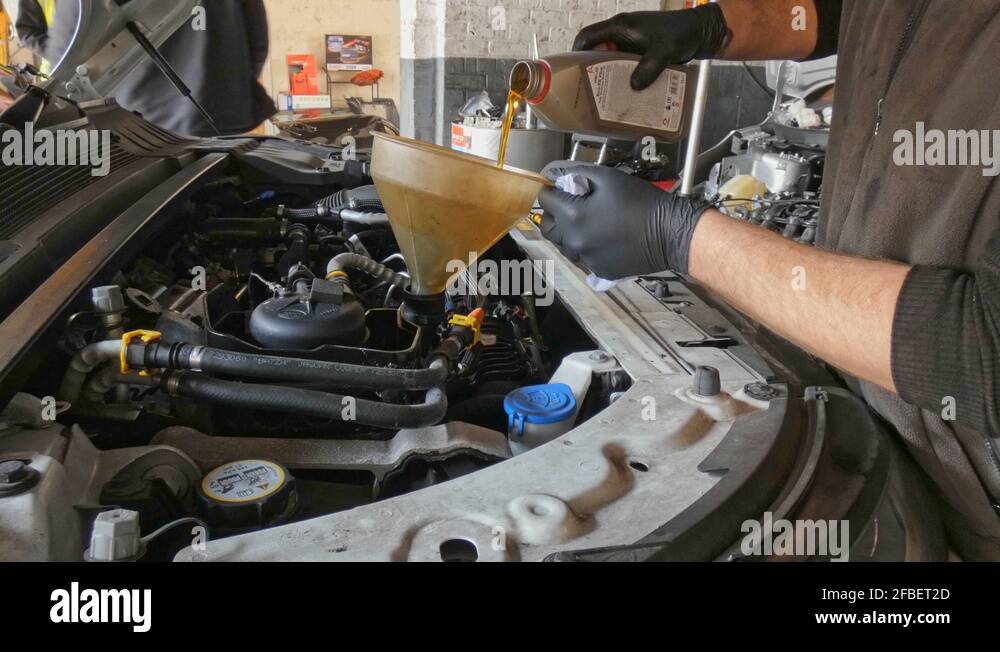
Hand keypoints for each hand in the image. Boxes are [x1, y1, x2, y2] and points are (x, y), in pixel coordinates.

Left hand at [537, 166, 709, 279]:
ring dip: (567, 233)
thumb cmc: (642, 201)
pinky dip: (585, 248)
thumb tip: (559, 178)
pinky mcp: (599, 270)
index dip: (551, 191)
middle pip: (548, 227)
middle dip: (553, 214)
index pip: (545, 200)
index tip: (558, 189)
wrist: (669, 233)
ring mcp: (586, 259)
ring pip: (563, 245)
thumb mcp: (609, 178)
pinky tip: (601, 238)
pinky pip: (582, 258)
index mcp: (573, 215)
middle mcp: (575, 240)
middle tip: (567, 206)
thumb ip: (578, 174)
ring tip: (585, 223)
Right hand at [574, 5, 729, 89]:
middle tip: (590, 88)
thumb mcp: (663, 52)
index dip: (577, 52)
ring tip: (607, 94)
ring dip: (609, 75)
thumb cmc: (680, 33)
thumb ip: (648, 68)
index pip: (588, 36)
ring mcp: (630, 42)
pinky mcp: (639, 51)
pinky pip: (624, 63)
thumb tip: (633, 86)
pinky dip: (623, 75)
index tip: (574, 71)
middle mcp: (622, 33)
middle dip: (592, 69)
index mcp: (620, 26)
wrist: (699, 31)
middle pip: (597, 50)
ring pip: (610, 59)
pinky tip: (626, 90)